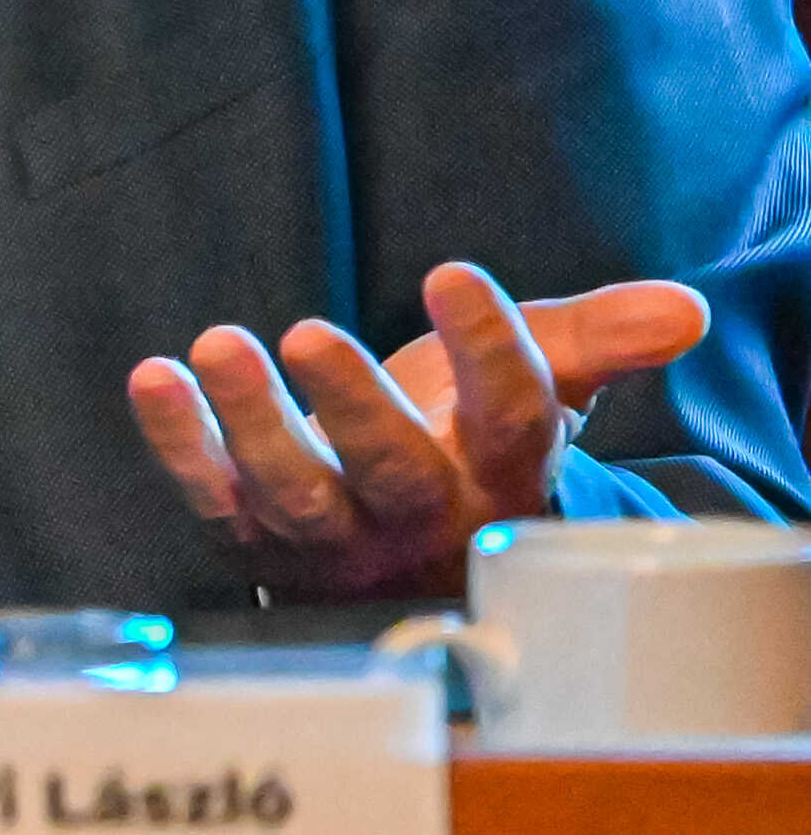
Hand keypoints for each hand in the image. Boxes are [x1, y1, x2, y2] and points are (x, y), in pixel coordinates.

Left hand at [124, 262, 712, 598]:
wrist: (395, 559)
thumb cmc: (463, 445)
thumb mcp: (537, 389)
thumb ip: (597, 339)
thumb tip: (680, 309)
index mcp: (500, 474)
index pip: (511, 419)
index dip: (491, 350)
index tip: (453, 274)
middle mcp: (418, 515)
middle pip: (391, 469)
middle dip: (353, 404)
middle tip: (312, 333)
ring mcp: (330, 535)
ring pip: (293, 491)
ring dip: (252, 421)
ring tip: (219, 345)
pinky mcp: (252, 536)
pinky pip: (210, 495)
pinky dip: (177, 441)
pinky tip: (154, 378)